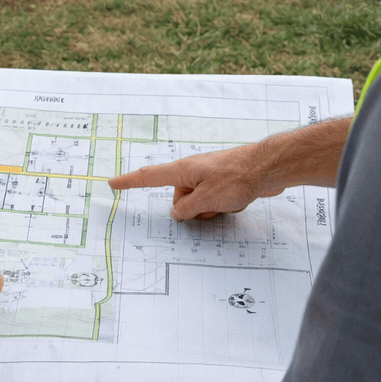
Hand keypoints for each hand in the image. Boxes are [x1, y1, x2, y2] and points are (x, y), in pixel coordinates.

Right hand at [110, 143, 285, 220]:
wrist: (268, 168)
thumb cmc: (237, 178)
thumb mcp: (207, 199)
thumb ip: (186, 209)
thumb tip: (176, 213)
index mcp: (183, 171)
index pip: (149, 177)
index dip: (128, 182)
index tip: (111, 183)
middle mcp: (193, 172)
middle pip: (180, 200)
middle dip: (194, 210)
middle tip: (214, 205)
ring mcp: (208, 177)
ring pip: (199, 203)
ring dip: (213, 208)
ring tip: (230, 201)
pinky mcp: (223, 182)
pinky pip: (215, 201)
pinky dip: (225, 205)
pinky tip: (239, 200)